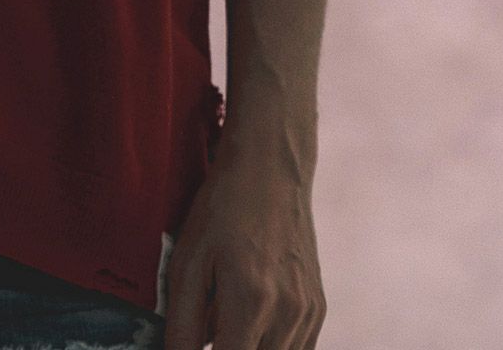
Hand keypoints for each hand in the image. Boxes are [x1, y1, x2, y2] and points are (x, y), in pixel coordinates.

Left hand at [162, 143, 327, 348]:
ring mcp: (308, 313)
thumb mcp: (188, 258)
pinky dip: (271, 346)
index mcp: (251, 301)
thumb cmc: (223, 208)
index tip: (197, 345)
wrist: (271, 170)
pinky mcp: (318, 308)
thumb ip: (184, 321)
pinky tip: (251, 324)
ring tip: (227, 324)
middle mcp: (288, 313)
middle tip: (212, 329)